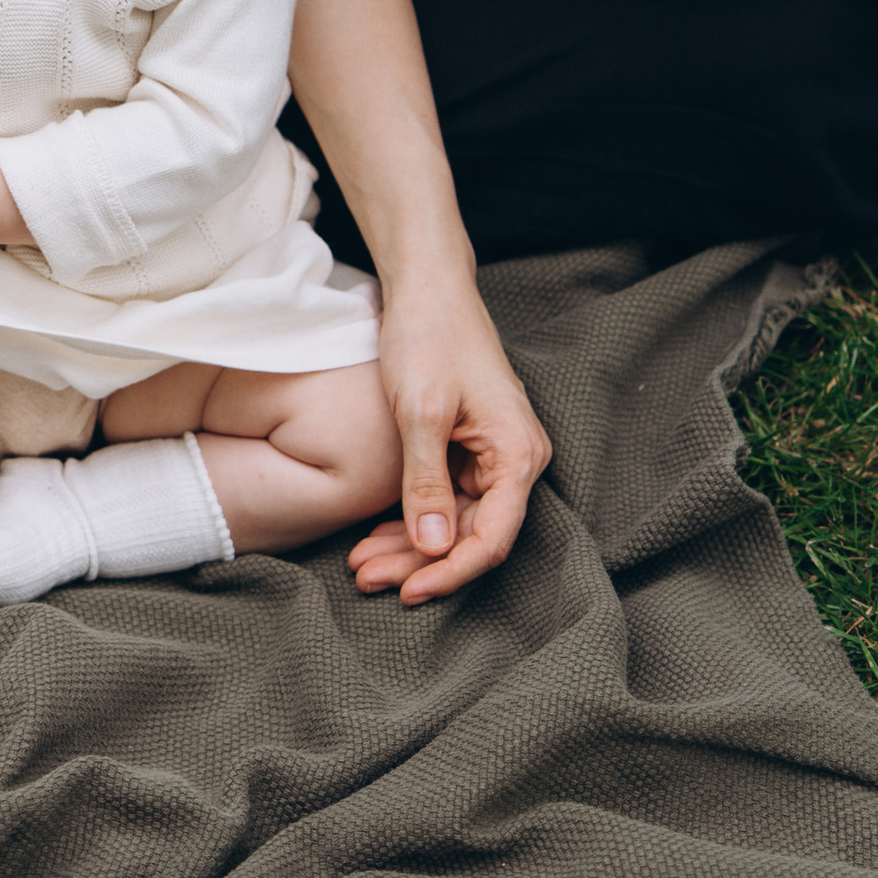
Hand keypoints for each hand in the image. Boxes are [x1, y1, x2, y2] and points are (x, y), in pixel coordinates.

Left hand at [348, 263, 550, 605]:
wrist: (427, 287)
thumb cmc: (429, 337)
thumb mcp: (420, 411)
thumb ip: (425, 483)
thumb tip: (434, 548)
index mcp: (517, 455)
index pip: (491, 539)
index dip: (450, 572)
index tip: (407, 591)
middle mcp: (513, 461)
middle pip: (470, 536)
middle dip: (418, 563)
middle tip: (366, 579)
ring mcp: (491, 456)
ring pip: (452, 523)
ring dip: (408, 547)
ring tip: (360, 566)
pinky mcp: (466, 449)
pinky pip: (442, 499)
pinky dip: (409, 519)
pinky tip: (373, 537)